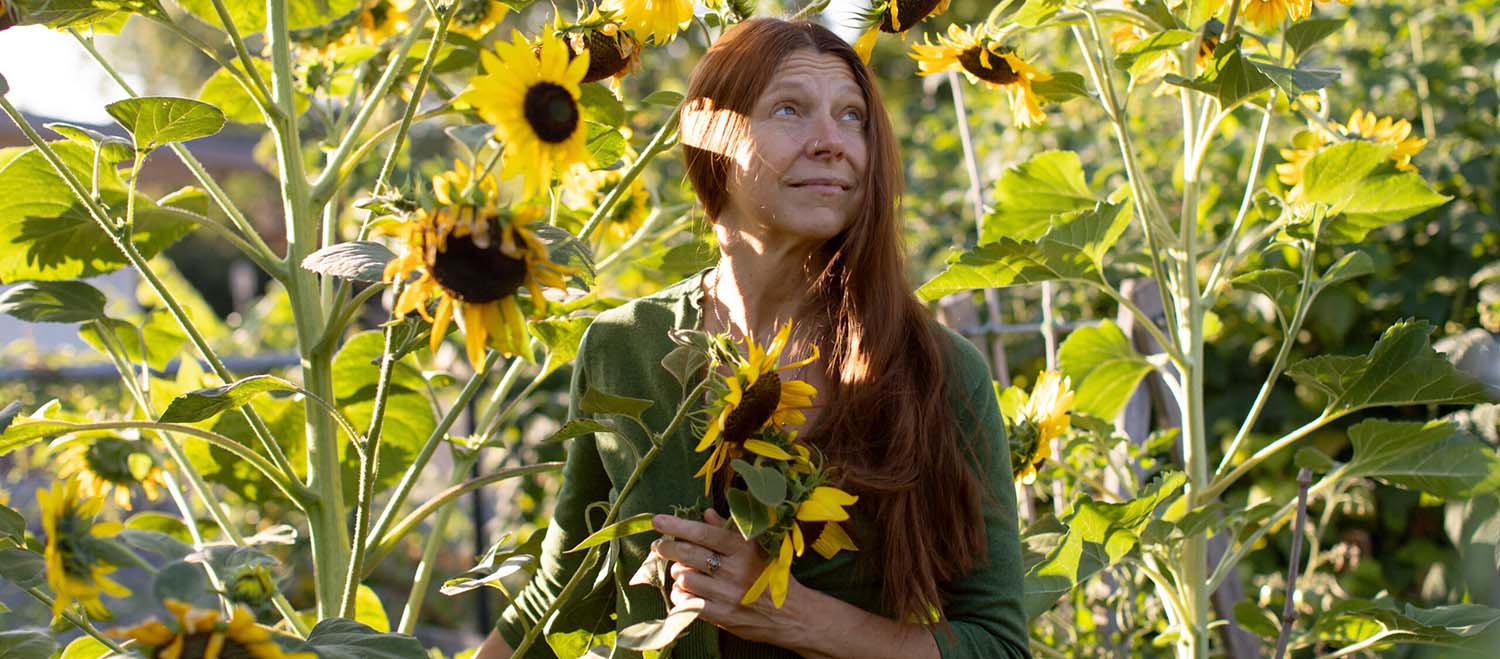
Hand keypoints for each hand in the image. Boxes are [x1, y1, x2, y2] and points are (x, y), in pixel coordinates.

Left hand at [650, 510, 806, 646]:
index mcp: (743, 548)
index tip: (657, 520)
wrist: (792, 614)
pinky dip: (680, 596)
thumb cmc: (771, 576)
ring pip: (685, 579)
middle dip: (667, 548)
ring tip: (681, 572)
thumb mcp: (756, 548)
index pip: (704, 533)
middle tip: (659, 546)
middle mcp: (735, 570)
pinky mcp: (723, 616)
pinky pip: (688, 604)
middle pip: (688, 555)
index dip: (678, 526)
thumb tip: (705, 514)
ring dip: (677, 575)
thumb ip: (730, 530)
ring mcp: (728, 595)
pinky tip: (684, 592)